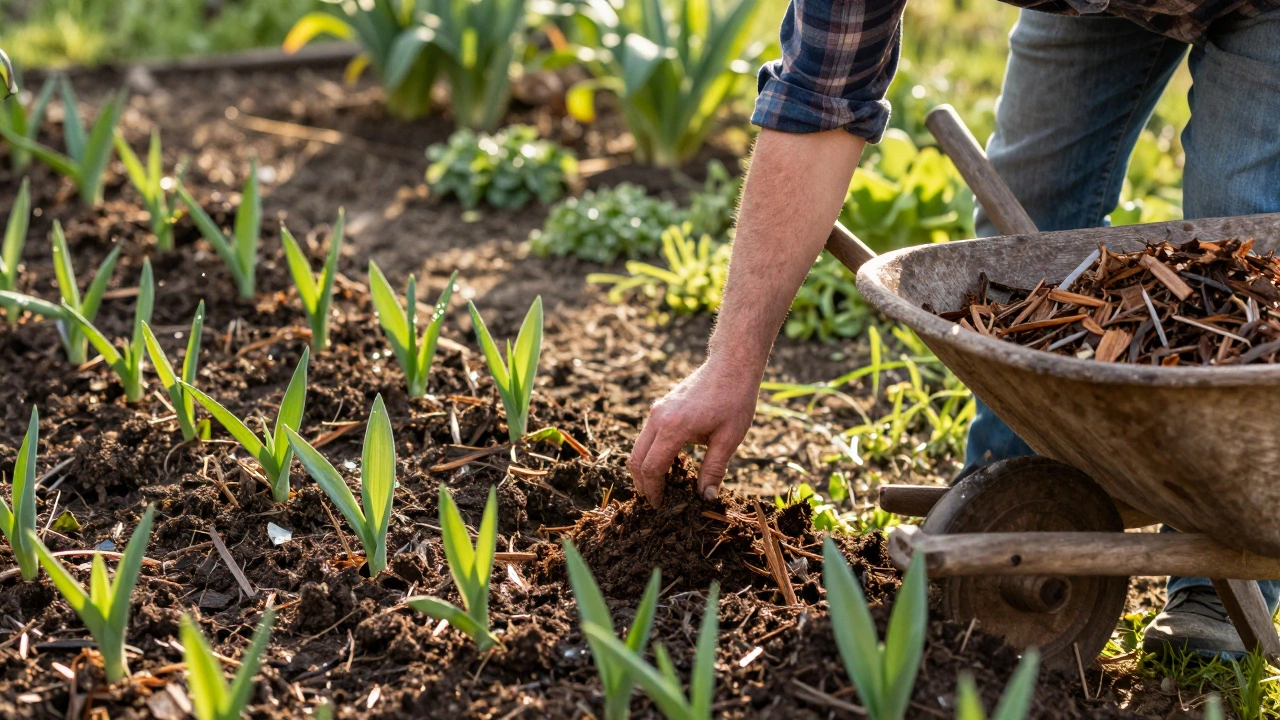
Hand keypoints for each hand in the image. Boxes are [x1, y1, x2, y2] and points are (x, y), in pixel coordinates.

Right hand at [629, 360, 758, 507]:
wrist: (731, 365)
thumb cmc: (734, 400)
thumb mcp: (729, 438)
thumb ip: (713, 470)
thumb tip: (705, 499)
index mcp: (673, 427)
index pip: (652, 468)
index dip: (654, 491)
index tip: (661, 507)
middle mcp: (658, 418)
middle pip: (637, 459)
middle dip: (643, 485)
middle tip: (657, 502)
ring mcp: (656, 411)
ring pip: (638, 448)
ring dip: (645, 470)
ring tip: (661, 487)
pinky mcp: (660, 408)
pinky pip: (647, 437)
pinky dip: (650, 454)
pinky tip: (669, 466)